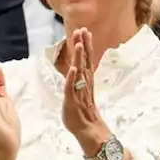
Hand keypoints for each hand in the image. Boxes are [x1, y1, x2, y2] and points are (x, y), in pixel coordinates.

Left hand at [60, 28, 108, 151]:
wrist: (87, 129)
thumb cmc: (80, 111)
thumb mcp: (77, 92)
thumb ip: (77, 81)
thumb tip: (75, 70)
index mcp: (85, 80)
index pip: (85, 59)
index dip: (84, 45)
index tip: (84, 31)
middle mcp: (84, 83)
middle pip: (84, 60)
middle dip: (83, 45)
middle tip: (83, 30)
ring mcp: (79, 91)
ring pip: (80, 70)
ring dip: (79, 57)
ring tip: (78, 43)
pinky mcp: (73, 100)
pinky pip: (72, 87)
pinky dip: (72, 78)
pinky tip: (73, 68)